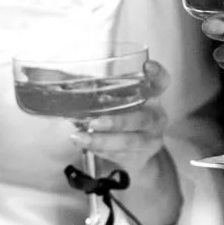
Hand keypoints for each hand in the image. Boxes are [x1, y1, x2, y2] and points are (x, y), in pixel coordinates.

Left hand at [71, 58, 179, 224]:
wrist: (140, 155)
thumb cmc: (125, 118)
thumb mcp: (119, 102)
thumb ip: (98, 91)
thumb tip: (61, 82)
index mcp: (152, 97)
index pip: (162, 83)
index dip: (158, 74)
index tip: (147, 66)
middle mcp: (155, 118)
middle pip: (142, 119)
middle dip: (117, 122)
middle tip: (94, 123)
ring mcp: (150, 140)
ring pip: (128, 142)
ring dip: (102, 141)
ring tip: (79, 138)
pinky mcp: (139, 157)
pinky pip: (118, 154)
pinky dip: (99, 149)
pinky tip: (84, 144)